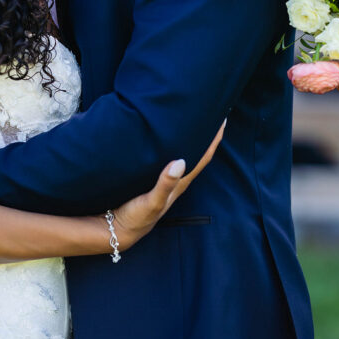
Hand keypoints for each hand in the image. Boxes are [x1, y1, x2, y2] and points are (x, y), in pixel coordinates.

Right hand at [109, 121, 224, 251]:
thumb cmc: (137, 218)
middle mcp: (176, 177)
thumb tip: (180, 161)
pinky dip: (172, 142)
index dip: (214, 139)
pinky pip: (167, 155)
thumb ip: (165, 184)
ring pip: (183, 152)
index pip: (203, 157)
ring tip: (191, 116)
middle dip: (204, 133)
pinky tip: (165, 133)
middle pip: (196, 151)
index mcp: (180, 182)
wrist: (117, 228)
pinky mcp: (150, 176)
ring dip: (189, 136)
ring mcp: (164, 177)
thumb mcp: (152, 202)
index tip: (222, 119)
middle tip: (209, 110)